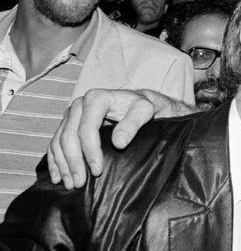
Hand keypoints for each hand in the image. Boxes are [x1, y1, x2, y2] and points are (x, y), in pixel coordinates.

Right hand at [46, 89, 189, 188]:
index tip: (97, 171)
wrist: (134, 103)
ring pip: (58, 142)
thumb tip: (119, 143)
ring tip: (71, 184)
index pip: (87, 128)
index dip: (90, 151)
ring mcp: (71, 115)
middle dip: (73, 162)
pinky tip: (58, 177)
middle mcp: (79, 105)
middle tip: (80, 183)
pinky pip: (54, 144)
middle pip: (68, 136)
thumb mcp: (144, 111)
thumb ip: (133, 124)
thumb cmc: (140, 107)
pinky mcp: (67, 125)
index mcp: (96, 99)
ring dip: (62, 165)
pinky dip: (55, 161)